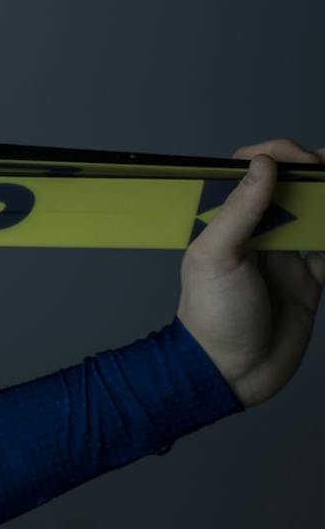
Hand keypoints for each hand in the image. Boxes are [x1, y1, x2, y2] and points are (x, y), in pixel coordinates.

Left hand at [175, 138, 322, 407]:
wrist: (230, 373)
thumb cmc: (212, 317)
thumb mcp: (216, 258)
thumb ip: (239, 211)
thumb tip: (263, 164)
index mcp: (226, 222)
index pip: (251, 170)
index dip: (278, 155)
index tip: (304, 161)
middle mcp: (256, 232)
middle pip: (290, 187)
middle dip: (316, 172)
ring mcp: (284, 255)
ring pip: (316, 214)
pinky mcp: (308, 280)